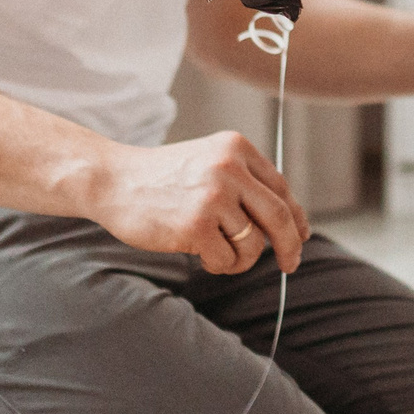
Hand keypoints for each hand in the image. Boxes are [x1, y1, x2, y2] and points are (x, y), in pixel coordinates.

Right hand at [81, 130, 308, 273]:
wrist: (112, 181)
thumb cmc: (161, 178)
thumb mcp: (208, 163)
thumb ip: (244, 183)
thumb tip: (289, 223)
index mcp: (236, 148)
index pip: (281, 189)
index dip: (296, 217)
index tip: (300, 236)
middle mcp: (230, 168)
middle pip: (279, 217)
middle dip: (290, 246)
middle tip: (290, 265)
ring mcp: (213, 196)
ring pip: (253, 245)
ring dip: (239, 259)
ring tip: (217, 252)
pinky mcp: (196, 225)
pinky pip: (227, 259)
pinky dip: (219, 265)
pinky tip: (199, 254)